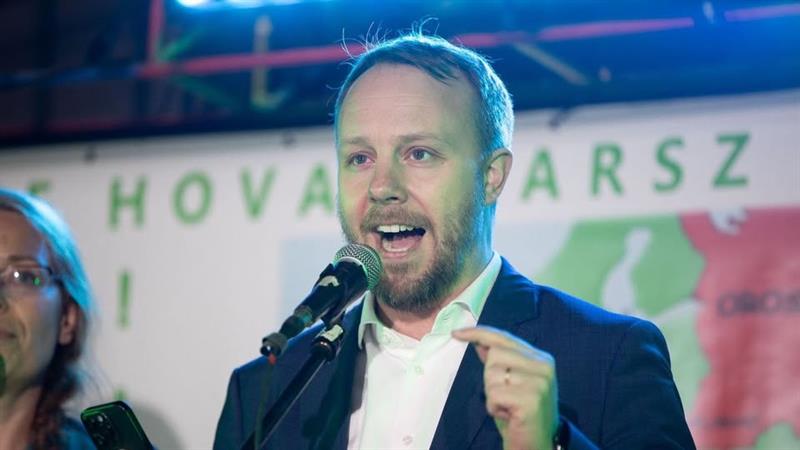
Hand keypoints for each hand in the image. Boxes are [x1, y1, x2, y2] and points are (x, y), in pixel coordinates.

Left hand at [452, 326, 557, 449]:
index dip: (478, 333)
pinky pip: (494, 394)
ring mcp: (539, 382)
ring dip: (492, 394)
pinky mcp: (531, 399)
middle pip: (495, 354)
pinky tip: (509, 415)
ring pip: (492, 374)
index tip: (456, 333)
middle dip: (490, 377)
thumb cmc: (520, 414)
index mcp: (540, 358)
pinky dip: (494, 407)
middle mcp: (543, 365)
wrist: (538, 446)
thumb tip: (480, 342)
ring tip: (508, 406)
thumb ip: (499, 361)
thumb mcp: (509, 383)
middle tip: (505, 397)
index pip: (504, 338)